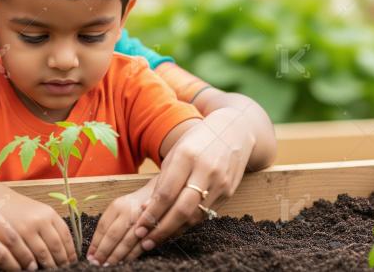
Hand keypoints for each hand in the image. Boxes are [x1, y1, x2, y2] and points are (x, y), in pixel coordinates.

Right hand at [0, 192, 77, 267]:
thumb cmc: (19, 208)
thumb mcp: (39, 212)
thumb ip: (51, 228)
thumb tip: (64, 251)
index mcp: (49, 213)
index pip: (66, 237)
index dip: (70, 253)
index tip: (71, 261)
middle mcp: (39, 221)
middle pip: (56, 248)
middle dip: (61, 262)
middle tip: (62, 268)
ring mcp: (25, 230)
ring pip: (43, 255)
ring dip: (48, 266)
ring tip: (49, 270)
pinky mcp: (12, 238)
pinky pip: (26, 256)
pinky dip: (31, 264)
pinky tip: (33, 267)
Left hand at [86, 179, 155, 265]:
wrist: (157, 197)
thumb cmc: (132, 206)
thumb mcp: (118, 208)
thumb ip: (107, 224)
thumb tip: (94, 247)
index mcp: (117, 206)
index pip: (103, 227)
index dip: (95, 243)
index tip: (90, 255)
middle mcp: (129, 212)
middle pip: (113, 235)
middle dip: (104, 252)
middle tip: (97, 263)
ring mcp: (142, 220)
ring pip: (127, 242)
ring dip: (116, 256)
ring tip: (107, 265)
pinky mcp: (153, 229)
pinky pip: (141, 245)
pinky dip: (131, 256)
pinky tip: (123, 261)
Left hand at [132, 111, 253, 250]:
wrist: (234, 131)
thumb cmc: (196, 142)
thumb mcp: (175, 152)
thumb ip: (163, 180)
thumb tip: (146, 209)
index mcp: (186, 156)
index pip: (166, 193)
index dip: (151, 213)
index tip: (138, 226)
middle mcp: (205, 170)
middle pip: (182, 209)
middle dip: (161, 229)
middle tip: (145, 241)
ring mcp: (220, 182)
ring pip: (195, 216)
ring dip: (174, 231)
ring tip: (156, 239)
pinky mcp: (229, 191)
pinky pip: (206, 213)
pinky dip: (189, 224)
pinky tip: (175, 229)